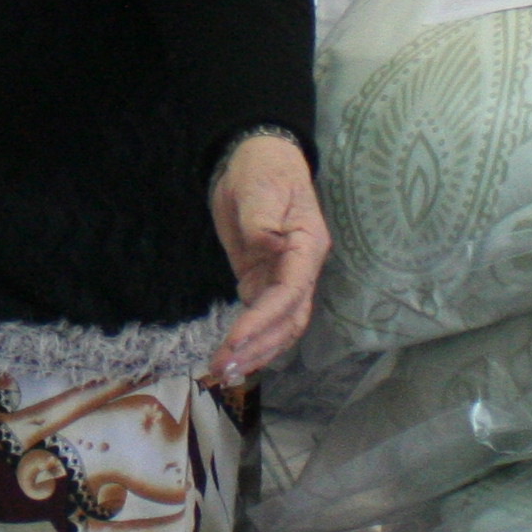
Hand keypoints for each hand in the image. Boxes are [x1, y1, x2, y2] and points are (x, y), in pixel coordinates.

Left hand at [202, 134, 327, 390]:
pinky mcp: (262, 279)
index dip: (264, 321)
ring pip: (279, 326)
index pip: (291, 293)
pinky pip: (262, 317)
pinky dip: (249, 339)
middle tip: (225, 370)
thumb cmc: (263, 169)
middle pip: (289, 320)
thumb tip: (268, 245)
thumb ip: (263, 220)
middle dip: (259, 348)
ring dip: (256, 352)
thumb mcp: (260, 186)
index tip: (235, 341)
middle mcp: (301, 269)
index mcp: (306, 247)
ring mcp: (283, 278)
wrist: (256, 158)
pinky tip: (232, 357)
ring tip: (225, 373)